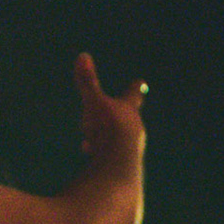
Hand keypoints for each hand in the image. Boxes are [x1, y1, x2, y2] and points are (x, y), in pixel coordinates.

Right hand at [74, 52, 146, 168]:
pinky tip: (92, 156)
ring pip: (117, 138)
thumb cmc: (106, 130)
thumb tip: (83, 55)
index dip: (134, 88)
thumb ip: (88, 82)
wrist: (117, 167)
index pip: (132, 94)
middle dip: (118, 115)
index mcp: (128, 110)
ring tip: (91, 141)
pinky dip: (100, 153)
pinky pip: (110, 155)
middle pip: (127, 118)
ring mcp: (131, 148)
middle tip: (112, 113)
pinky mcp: (123, 166)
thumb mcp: (93, 103)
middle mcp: (134, 128)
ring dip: (105, 136)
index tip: (140, 82)